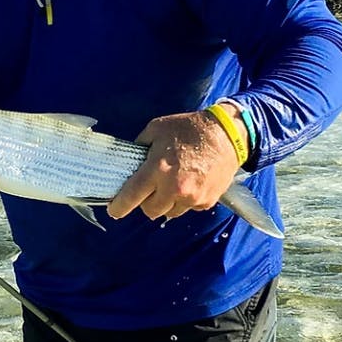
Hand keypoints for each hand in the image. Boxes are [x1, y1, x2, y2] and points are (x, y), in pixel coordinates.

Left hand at [107, 106, 243, 220]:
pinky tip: (189, 183)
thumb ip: (140, 146)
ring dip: (166, 203)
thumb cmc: (189, 128)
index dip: (119, 206)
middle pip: (150, 211)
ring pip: (169, 213)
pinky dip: (185, 201)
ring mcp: (192, 197)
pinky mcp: (206, 202)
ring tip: (171, 184)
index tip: (114, 210)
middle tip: (150, 189)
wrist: (227, 134)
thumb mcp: (157, 129)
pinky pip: (188, 208)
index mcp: (157, 169)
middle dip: (146, 202)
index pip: (131, 196)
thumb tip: (130, 160)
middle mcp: (174, 188)